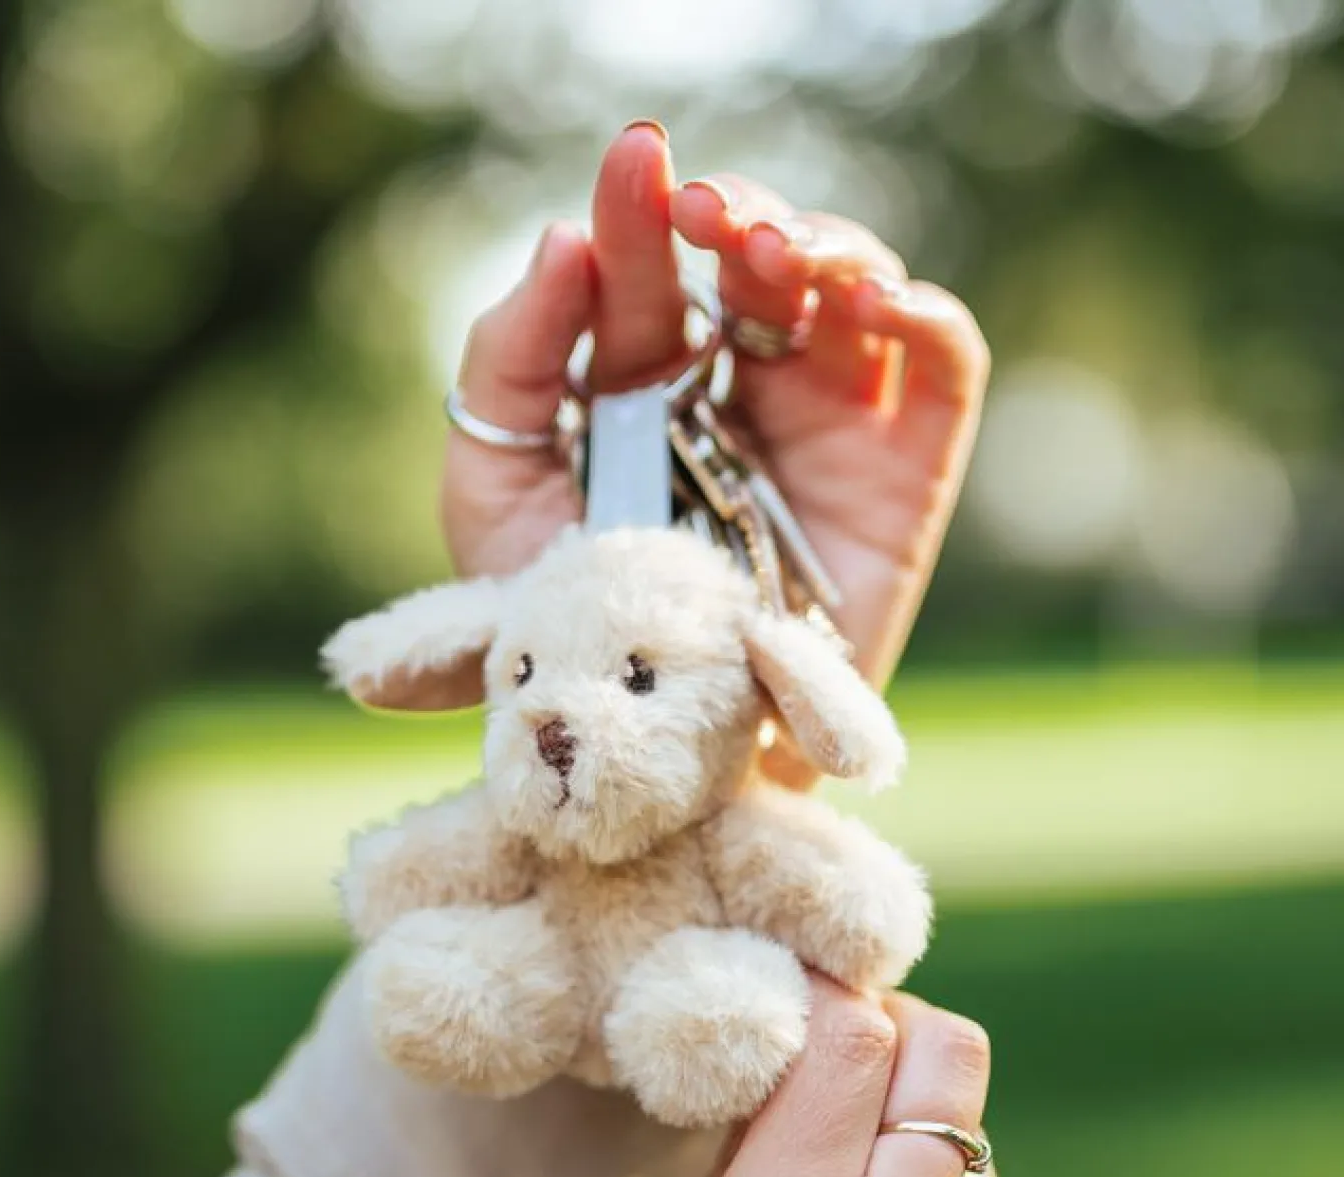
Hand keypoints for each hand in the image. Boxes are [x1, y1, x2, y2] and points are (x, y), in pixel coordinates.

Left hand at [441, 120, 988, 703]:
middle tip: (708, 213)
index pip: (651, 275)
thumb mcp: (492, 494)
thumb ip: (504, 369)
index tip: (631, 170)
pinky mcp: (901, 473)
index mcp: (643, 386)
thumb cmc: (563, 630)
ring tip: (776, 253)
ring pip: (854, 288)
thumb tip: (561, 240)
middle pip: (761, 261)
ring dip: (828, 244)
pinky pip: (942, 366)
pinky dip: (924, 312)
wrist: (652, 749)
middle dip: (741, 214)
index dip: (641, 213)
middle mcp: (738, 392)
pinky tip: (871, 302)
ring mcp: (824, 425)